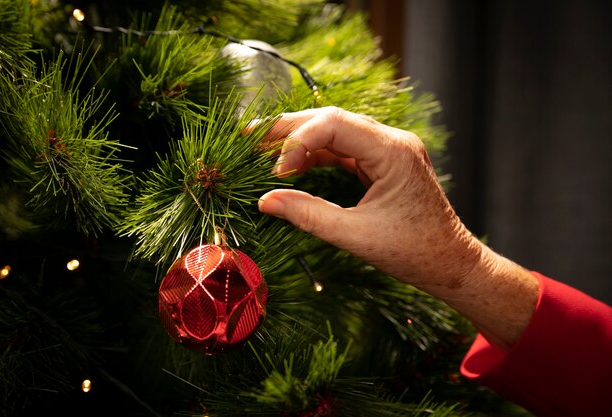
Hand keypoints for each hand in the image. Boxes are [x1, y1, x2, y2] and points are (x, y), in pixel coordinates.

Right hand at [257, 107, 538, 349]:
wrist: (450, 263)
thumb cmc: (412, 253)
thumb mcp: (354, 236)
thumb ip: (308, 215)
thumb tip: (265, 201)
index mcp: (394, 152)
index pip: (335, 124)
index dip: (298, 141)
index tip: (276, 172)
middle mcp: (393, 142)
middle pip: (332, 120)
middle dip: (290, 129)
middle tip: (250, 138)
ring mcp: (389, 150)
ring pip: (336, 131)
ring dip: (300, 140)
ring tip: (263, 149)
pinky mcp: (384, 162)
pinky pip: (344, 150)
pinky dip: (316, 155)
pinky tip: (291, 165)